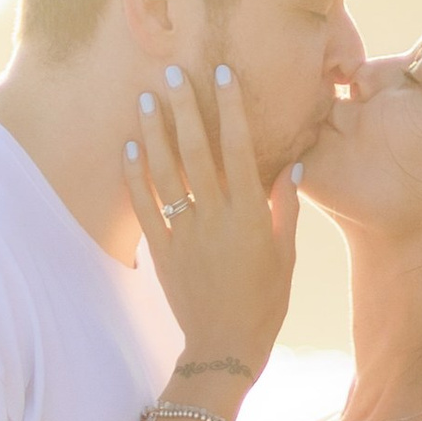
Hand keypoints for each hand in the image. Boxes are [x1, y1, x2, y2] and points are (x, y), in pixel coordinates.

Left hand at [126, 61, 297, 382]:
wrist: (225, 349)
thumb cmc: (264, 304)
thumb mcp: (286, 256)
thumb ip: (286, 209)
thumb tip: (294, 165)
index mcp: (250, 215)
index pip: (239, 148)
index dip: (230, 107)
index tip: (222, 72)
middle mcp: (215, 217)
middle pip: (197, 151)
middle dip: (185, 107)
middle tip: (173, 71)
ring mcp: (185, 233)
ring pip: (166, 173)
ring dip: (155, 133)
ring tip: (146, 98)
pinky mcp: (162, 251)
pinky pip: (144, 207)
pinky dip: (134, 176)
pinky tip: (127, 147)